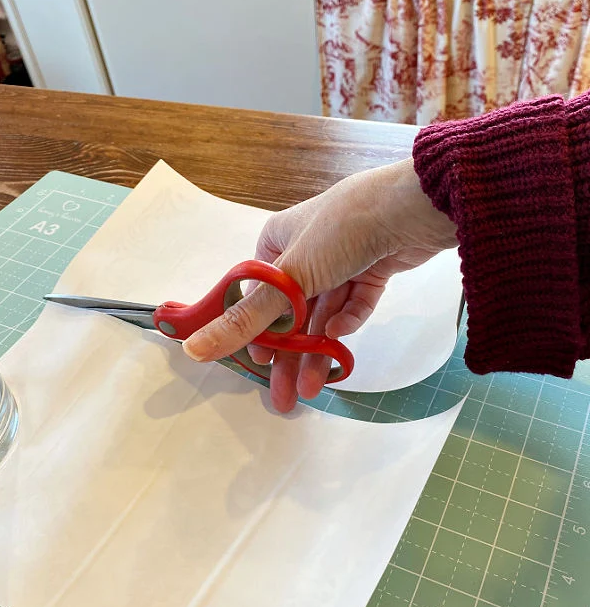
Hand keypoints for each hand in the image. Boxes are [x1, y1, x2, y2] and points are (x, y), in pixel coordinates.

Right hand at [183, 158, 456, 411]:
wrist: (413, 208)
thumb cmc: (341, 231)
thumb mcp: (288, 279)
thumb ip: (246, 319)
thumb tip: (193, 348)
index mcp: (277, 242)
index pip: (256, 295)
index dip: (255, 332)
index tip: (258, 363)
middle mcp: (307, 249)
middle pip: (291, 312)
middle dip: (288, 355)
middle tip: (284, 398)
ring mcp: (342, 259)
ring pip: (323, 313)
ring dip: (317, 350)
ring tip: (314, 389)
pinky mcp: (373, 267)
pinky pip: (354, 303)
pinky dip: (347, 322)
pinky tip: (341, 337)